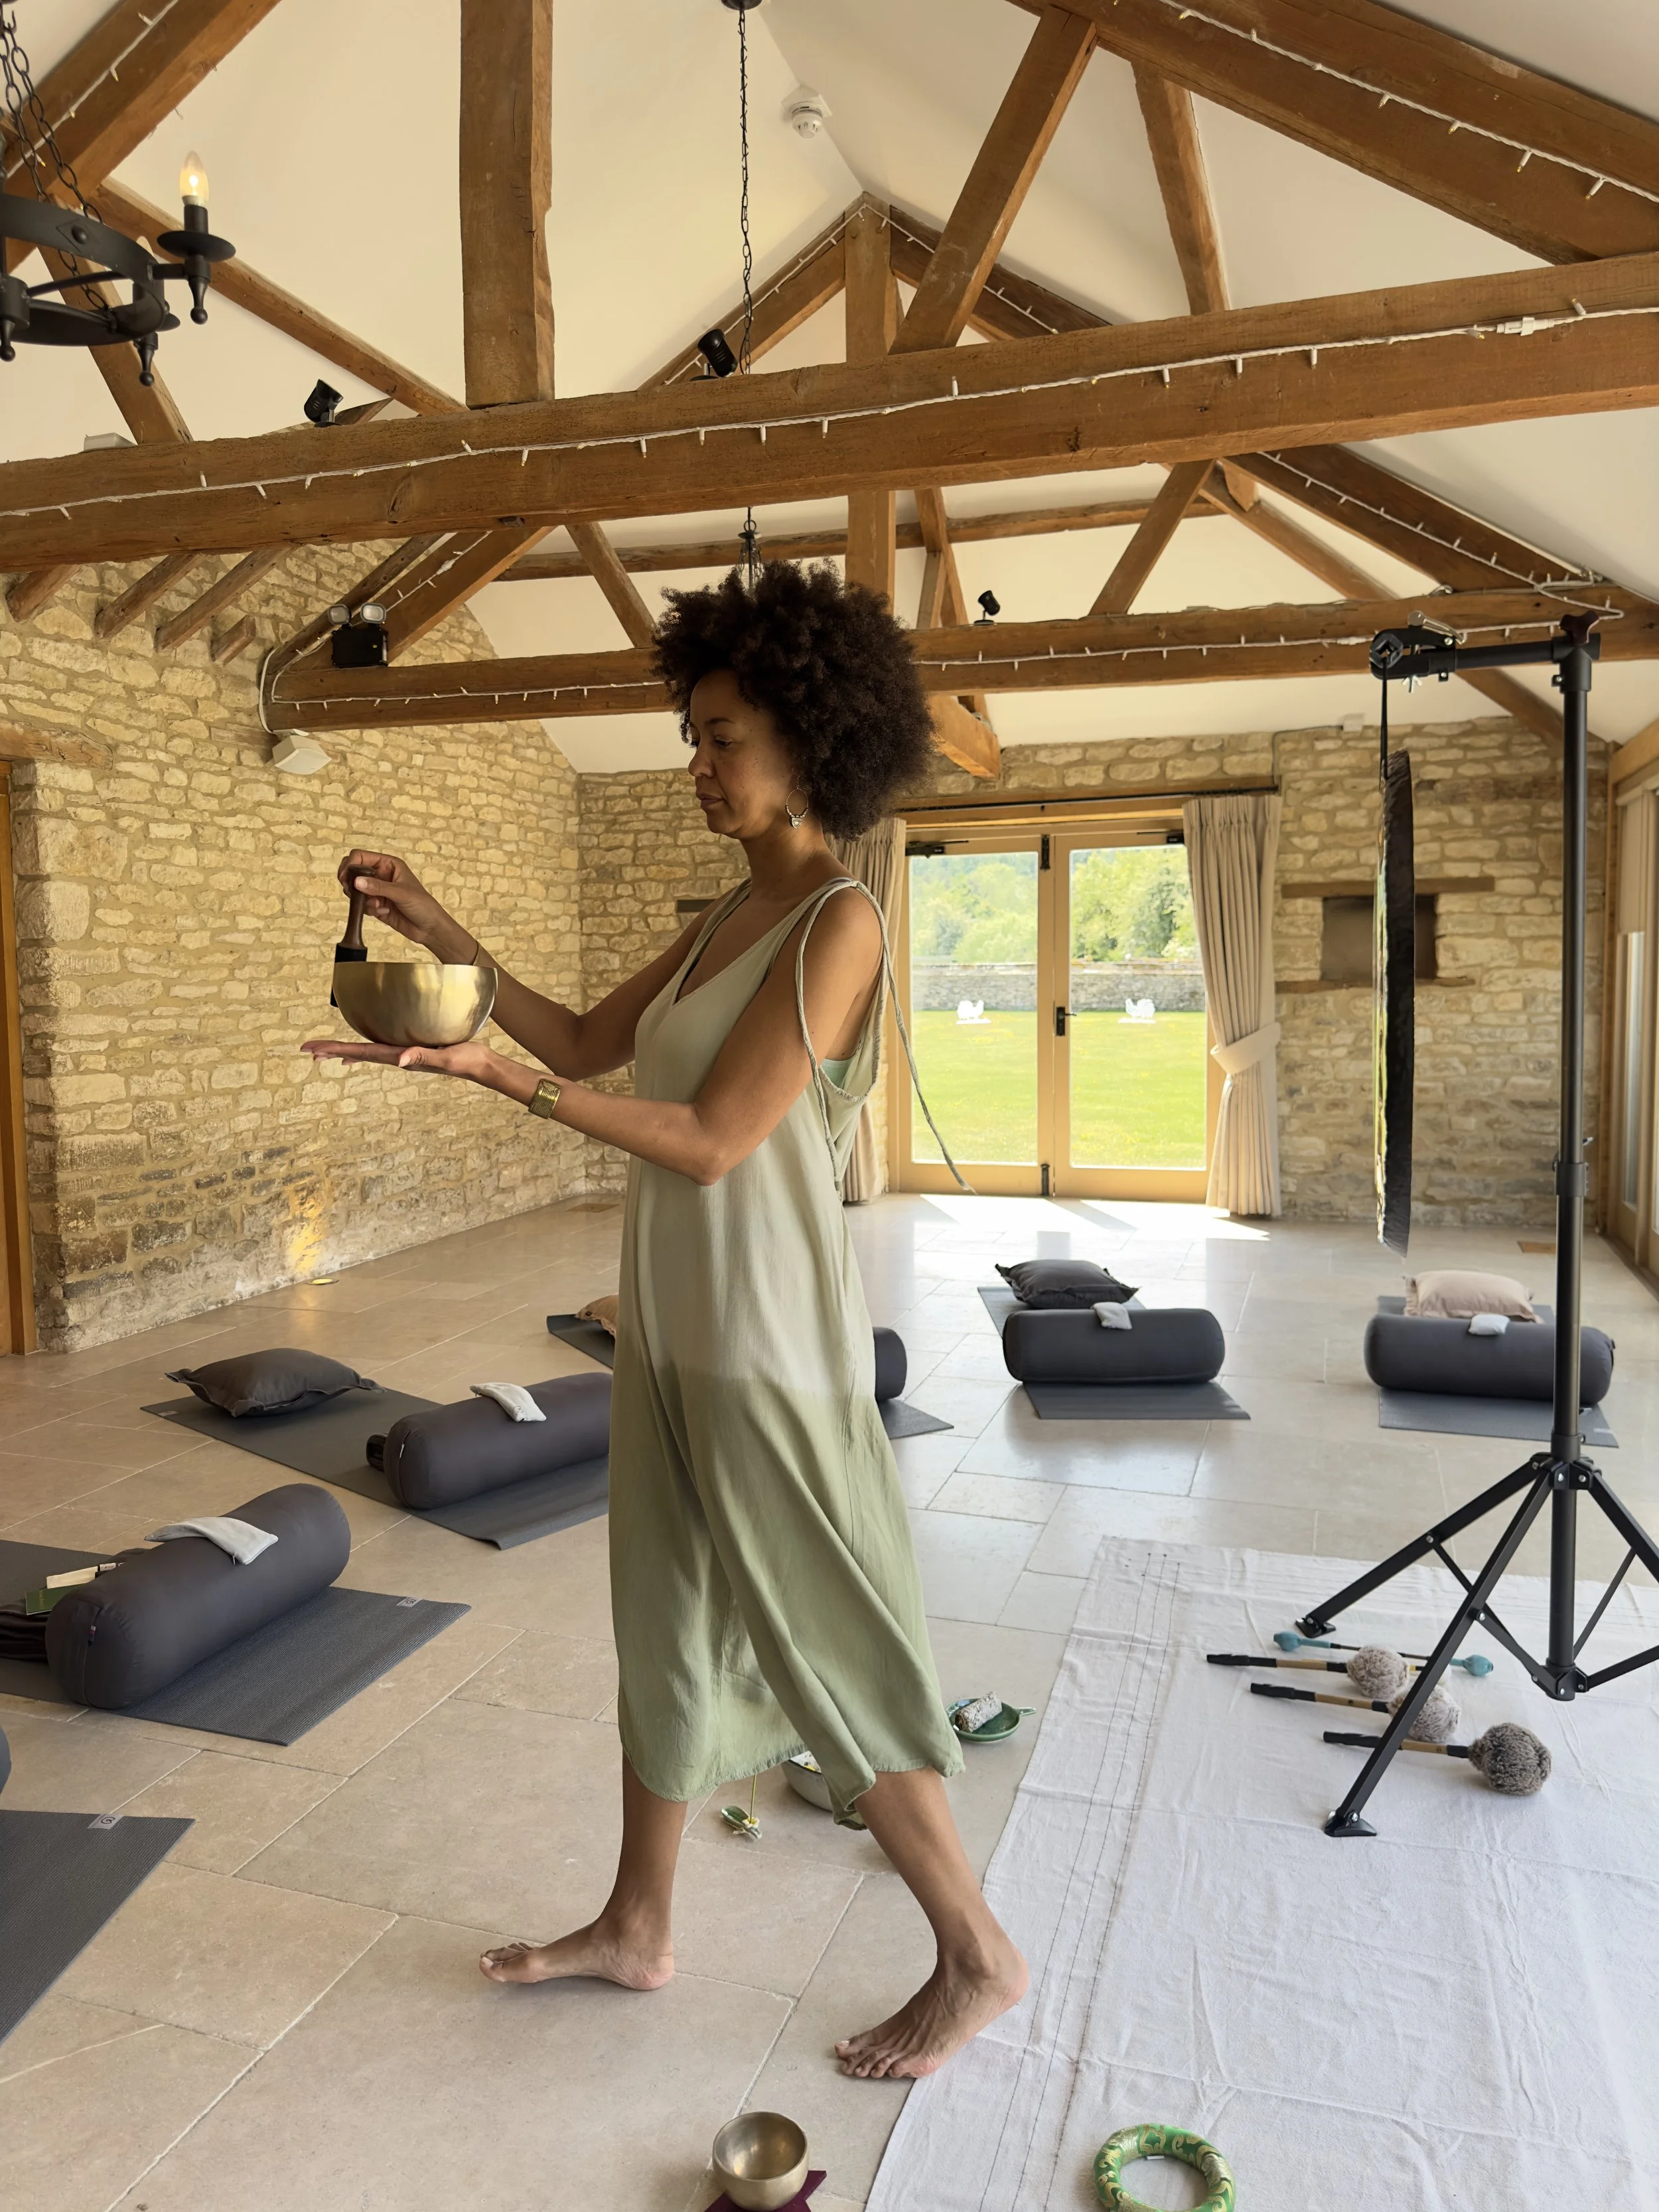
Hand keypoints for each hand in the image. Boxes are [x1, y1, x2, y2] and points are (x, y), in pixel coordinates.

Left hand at [301, 1037, 540, 1102]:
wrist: (481, 1065)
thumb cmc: (466, 1061)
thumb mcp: (446, 1058)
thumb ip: (422, 1057)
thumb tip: (398, 1060)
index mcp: (399, 1057)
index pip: (360, 1053)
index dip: (334, 1050)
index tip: (311, 1050)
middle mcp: (396, 1057)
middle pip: (356, 1054)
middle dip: (330, 1051)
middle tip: (306, 1050)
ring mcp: (402, 1054)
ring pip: (365, 1052)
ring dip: (343, 1051)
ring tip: (323, 1052)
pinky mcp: (411, 1049)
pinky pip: (380, 1049)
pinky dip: (363, 1051)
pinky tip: (357, 1053)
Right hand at [336, 850, 469, 959]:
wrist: (429, 928)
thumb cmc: (422, 905)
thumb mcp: (401, 893)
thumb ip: (378, 887)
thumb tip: (356, 882)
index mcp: (388, 864)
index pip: (361, 857)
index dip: (350, 864)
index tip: (346, 878)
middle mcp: (381, 875)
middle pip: (353, 871)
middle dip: (350, 882)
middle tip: (351, 891)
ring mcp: (377, 891)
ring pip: (355, 890)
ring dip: (362, 899)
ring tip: (377, 905)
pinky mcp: (375, 905)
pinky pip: (362, 905)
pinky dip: (369, 909)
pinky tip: (384, 912)